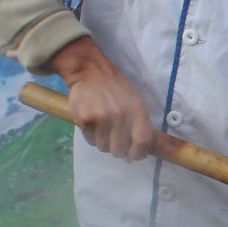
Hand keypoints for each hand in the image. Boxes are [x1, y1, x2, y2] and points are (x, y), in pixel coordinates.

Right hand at [50, 36, 155, 160]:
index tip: (133, 155)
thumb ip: (139, 126)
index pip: (142, 142)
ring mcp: (101, 117)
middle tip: (113, 139)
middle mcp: (120, 115)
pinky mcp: (84, 119)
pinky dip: (90, 135)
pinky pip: (89, 140)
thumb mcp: (135, 102)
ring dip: (102, 142)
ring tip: (102, 126)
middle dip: (117, 149)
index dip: (138, 153)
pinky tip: (92, 122)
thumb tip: (139, 153)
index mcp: (137, 110)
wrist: (90, 71)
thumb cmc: (116, 89)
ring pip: (102, 147)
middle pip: (119, 151)